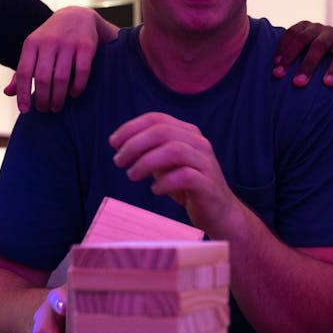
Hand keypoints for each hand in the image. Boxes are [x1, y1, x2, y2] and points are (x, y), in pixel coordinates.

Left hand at [5, 7, 115, 113]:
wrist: (77, 16)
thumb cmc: (51, 39)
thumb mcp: (33, 50)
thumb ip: (22, 71)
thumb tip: (8, 93)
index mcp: (32, 43)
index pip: (24, 72)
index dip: (23, 94)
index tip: (25, 110)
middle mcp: (49, 42)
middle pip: (43, 78)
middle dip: (43, 99)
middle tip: (45, 109)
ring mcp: (68, 44)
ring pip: (61, 78)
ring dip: (59, 98)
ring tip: (57, 107)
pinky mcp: (86, 46)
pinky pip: (81, 72)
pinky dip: (77, 87)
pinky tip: (74, 94)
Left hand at [110, 112, 240, 237]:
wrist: (218, 213)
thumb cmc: (188, 188)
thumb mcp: (166, 165)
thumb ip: (149, 152)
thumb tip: (121, 145)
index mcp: (187, 133)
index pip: (157, 119)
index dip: (131, 127)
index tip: (113, 143)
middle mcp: (199, 143)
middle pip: (163, 132)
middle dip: (135, 144)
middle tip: (119, 161)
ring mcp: (205, 163)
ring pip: (174, 150)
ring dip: (146, 162)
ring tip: (132, 175)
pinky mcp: (208, 184)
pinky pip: (186, 176)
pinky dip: (165, 182)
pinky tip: (155, 190)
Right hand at [272, 21, 332, 87]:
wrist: (330, 44)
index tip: (328, 84)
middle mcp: (330, 32)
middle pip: (319, 46)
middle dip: (308, 65)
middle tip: (298, 84)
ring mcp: (315, 27)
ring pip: (301, 38)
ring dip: (289, 56)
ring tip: (279, 74)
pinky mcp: (301, 25)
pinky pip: (290, 33)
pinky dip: (282, 47)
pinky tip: (275, 62)